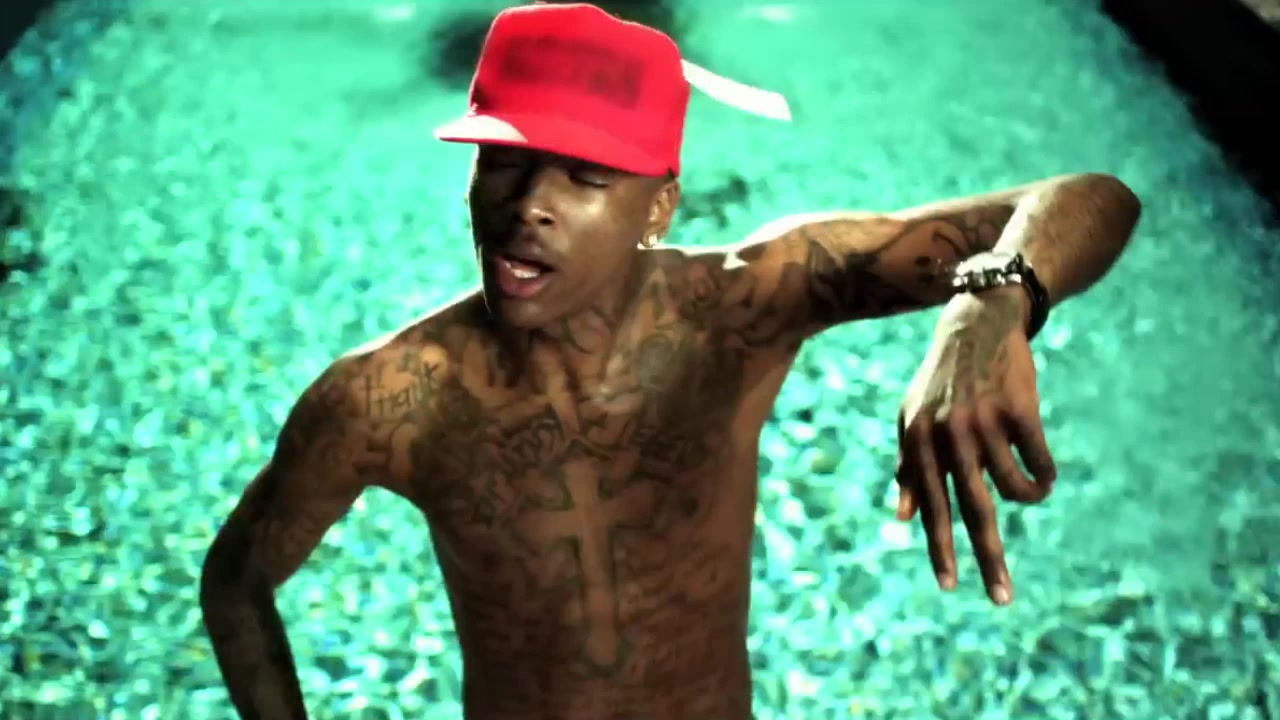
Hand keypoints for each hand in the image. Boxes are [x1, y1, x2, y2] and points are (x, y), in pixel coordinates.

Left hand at [894, 286, 1057, 604]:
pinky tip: (1044, 474)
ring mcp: (985, 421)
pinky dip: (1044, 476)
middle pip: (974, 509)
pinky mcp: (1020, 409)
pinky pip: (1040, 462)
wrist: (977, 324)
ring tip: (1032, 489)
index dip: (940, 548)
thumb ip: (907, 467)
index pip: (930, 506)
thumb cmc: (941, 381)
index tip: (949, 586)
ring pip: (1015, 489)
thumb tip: (901, 518)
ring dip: (1027, 498)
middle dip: (988, 558)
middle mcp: (949, 434)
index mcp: (918, 441)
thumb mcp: (911, 418)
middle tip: (1002, 598)